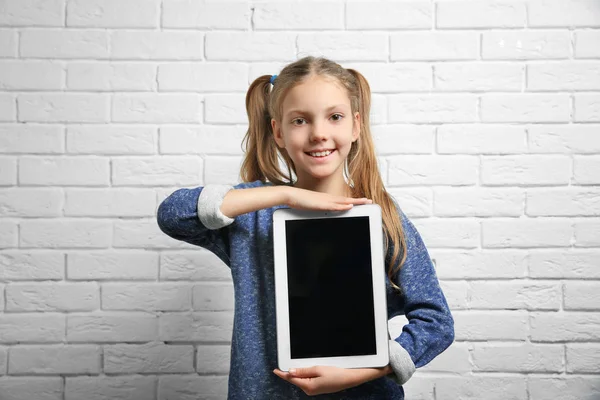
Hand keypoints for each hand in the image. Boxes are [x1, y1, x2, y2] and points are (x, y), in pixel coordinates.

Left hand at [273, 365, 388, 395]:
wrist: (348, 379)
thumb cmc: (335, 374)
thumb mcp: (317, 369)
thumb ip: (302, 371)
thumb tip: (290, 372)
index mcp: (308, 386)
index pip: (291, 379)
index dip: (283, 374)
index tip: (275, 370)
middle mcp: (309, 390)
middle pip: (296, 379)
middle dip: (292, 372)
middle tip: (288, 364)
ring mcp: (314, 390)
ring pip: (302, 380)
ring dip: (300, 373)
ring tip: (304, 365)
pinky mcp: (318, 388)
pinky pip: (308, 381)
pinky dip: (306, 375)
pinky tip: (308, 370)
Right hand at [286, 187, 371, 210]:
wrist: (290, 195)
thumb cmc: (298, 200)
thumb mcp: (311, 205)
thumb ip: (318, 207)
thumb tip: (321, 209)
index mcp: (326, 199)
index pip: (342, 200)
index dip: (352, 201)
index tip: (361, 202)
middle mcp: (328, 198)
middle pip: (346, 199)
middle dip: (358, 201)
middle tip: (369, 201)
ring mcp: (325, 200)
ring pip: (343, 201)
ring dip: (355, 202)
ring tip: (365, 202)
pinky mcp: (320, 204)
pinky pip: (334, 205)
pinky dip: (343, 206)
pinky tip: (350, 206)